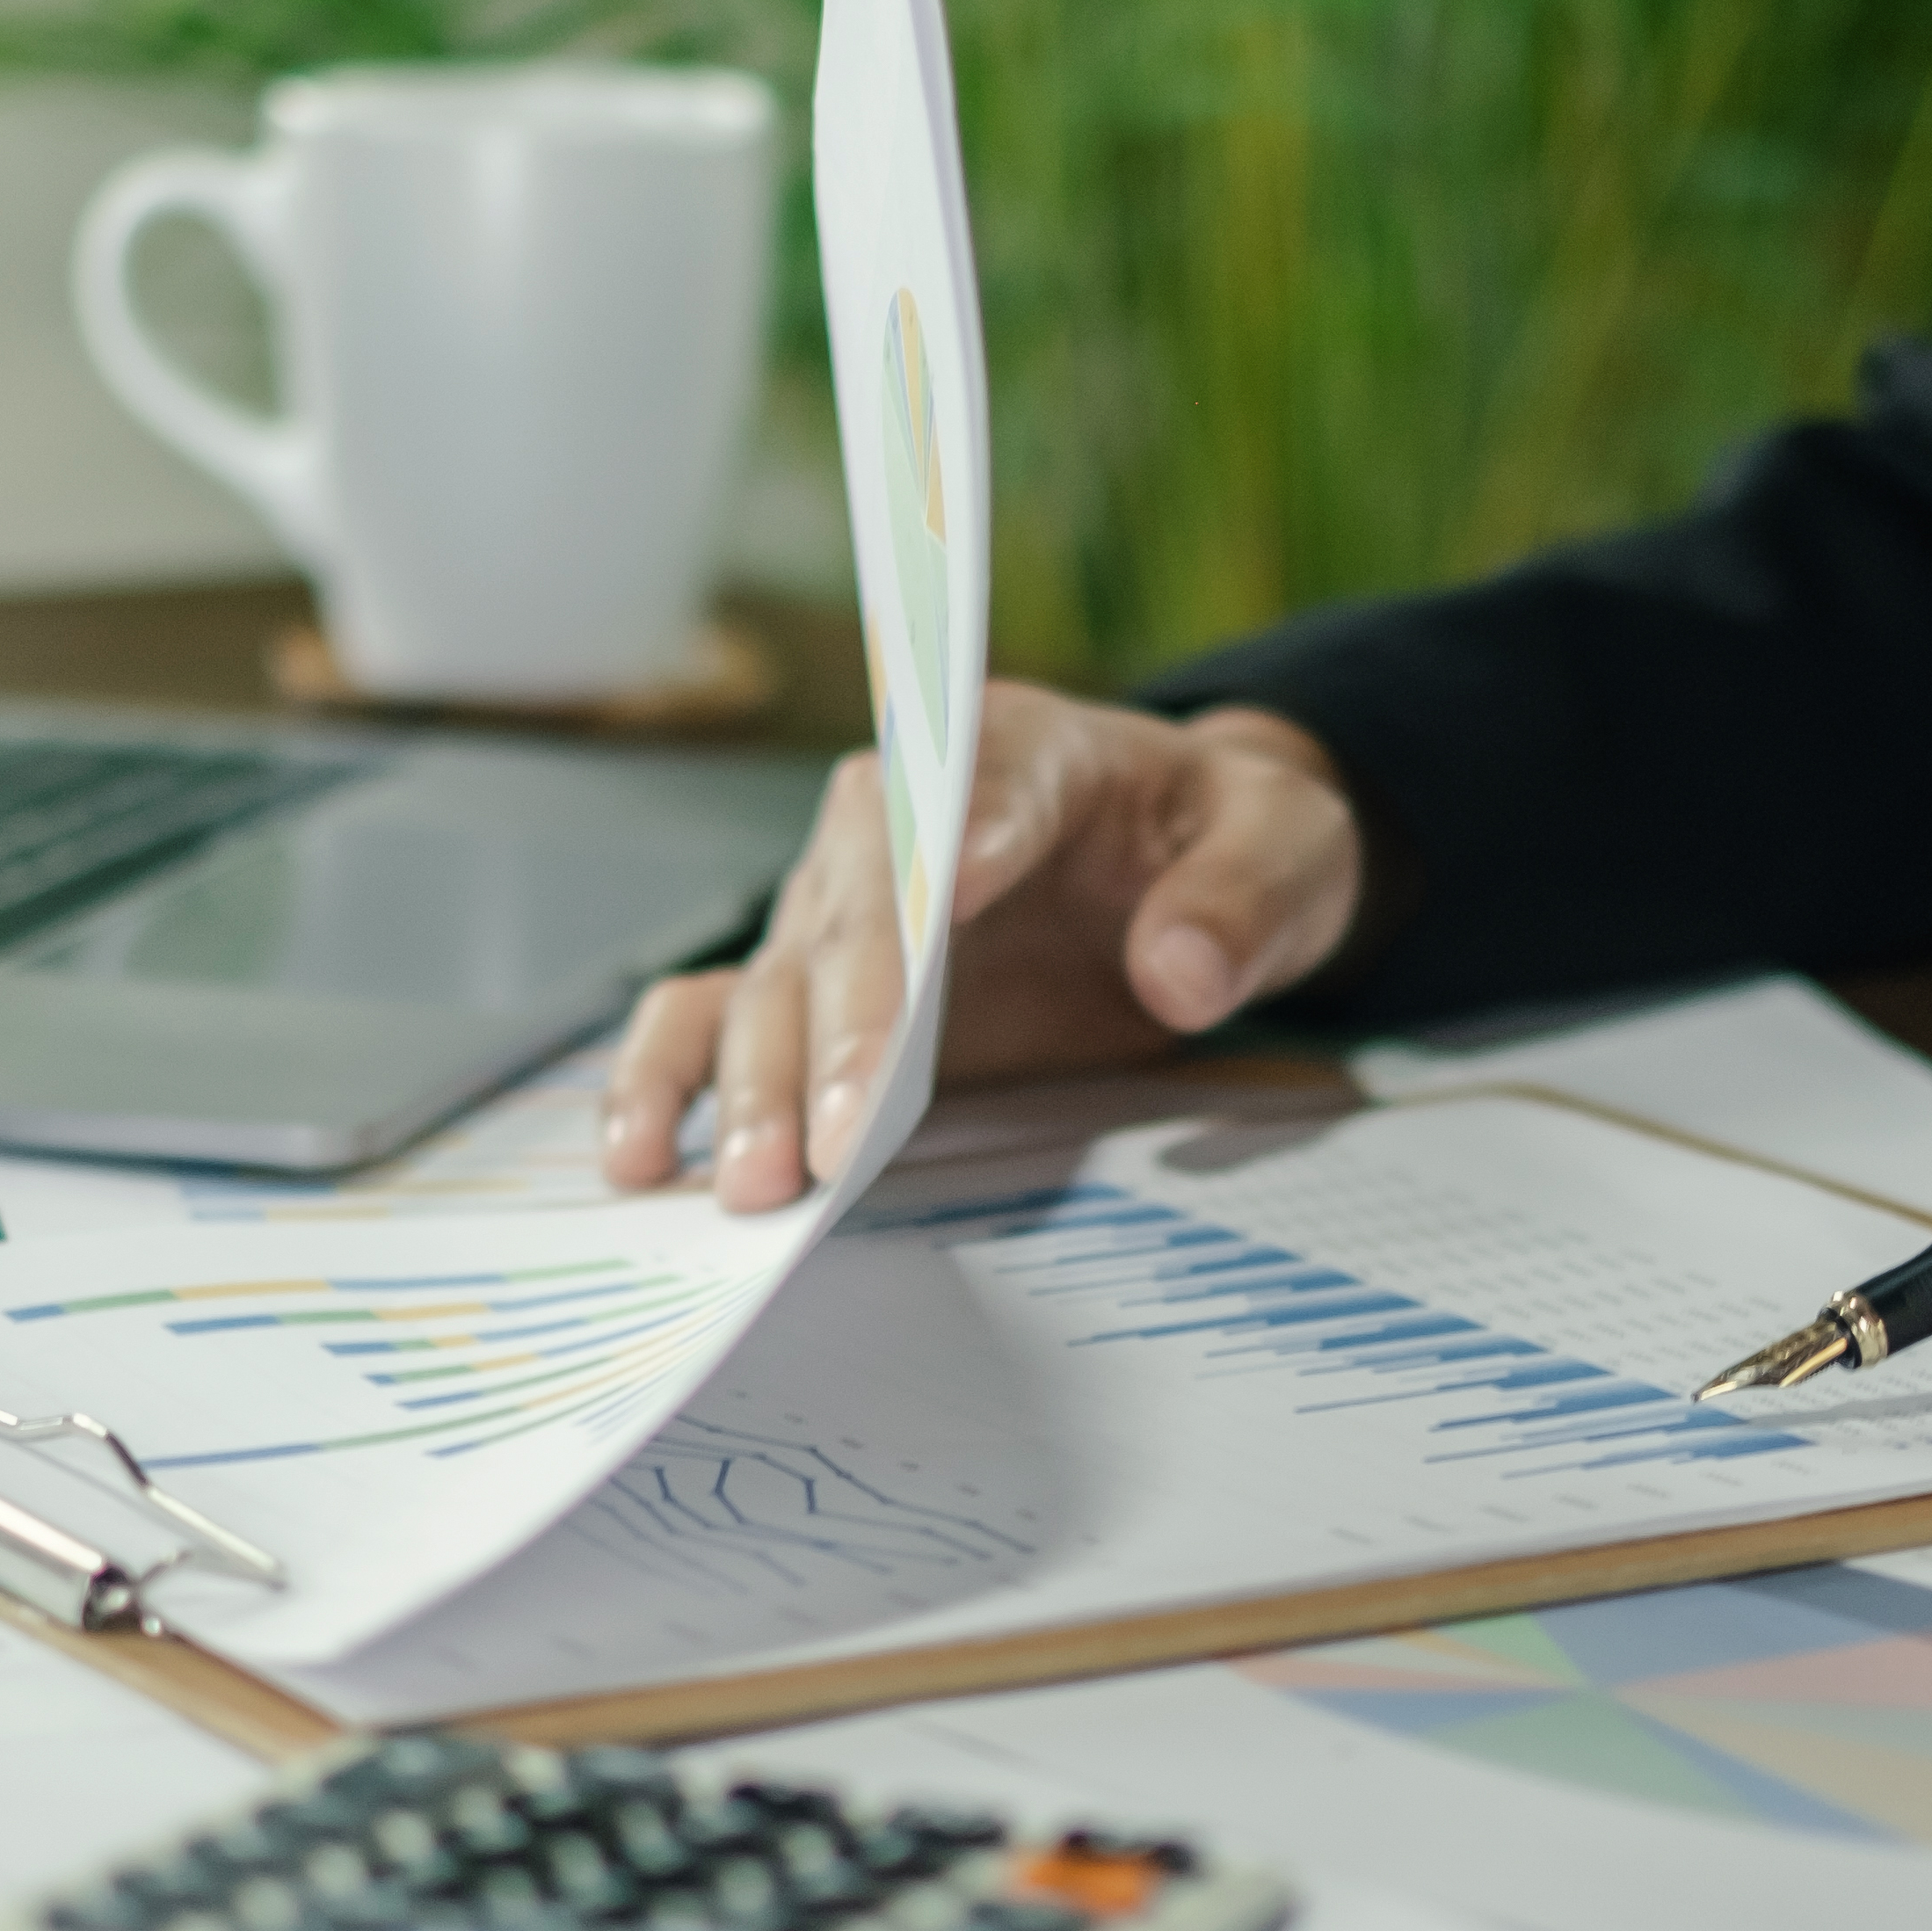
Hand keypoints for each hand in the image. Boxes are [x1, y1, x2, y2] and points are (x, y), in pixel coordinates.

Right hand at [601, 687, 1365, 1211]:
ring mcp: (845, 904)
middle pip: (861, 913)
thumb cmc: (1229, 839)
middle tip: (839, 1139)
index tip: (957, 893)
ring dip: (755, 1084)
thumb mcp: (1289, 849)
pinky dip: (671, 1082)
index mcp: (1023, 746)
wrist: (1188, 861)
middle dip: (845, 1026)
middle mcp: (904, 816)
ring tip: (754, 1184)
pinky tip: (642, 1157)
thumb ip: (1242, 902)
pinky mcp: (816, 985)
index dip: (967, 833)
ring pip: (776, 981)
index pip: (984, 781)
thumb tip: (1182, 972)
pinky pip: (717, 1019)